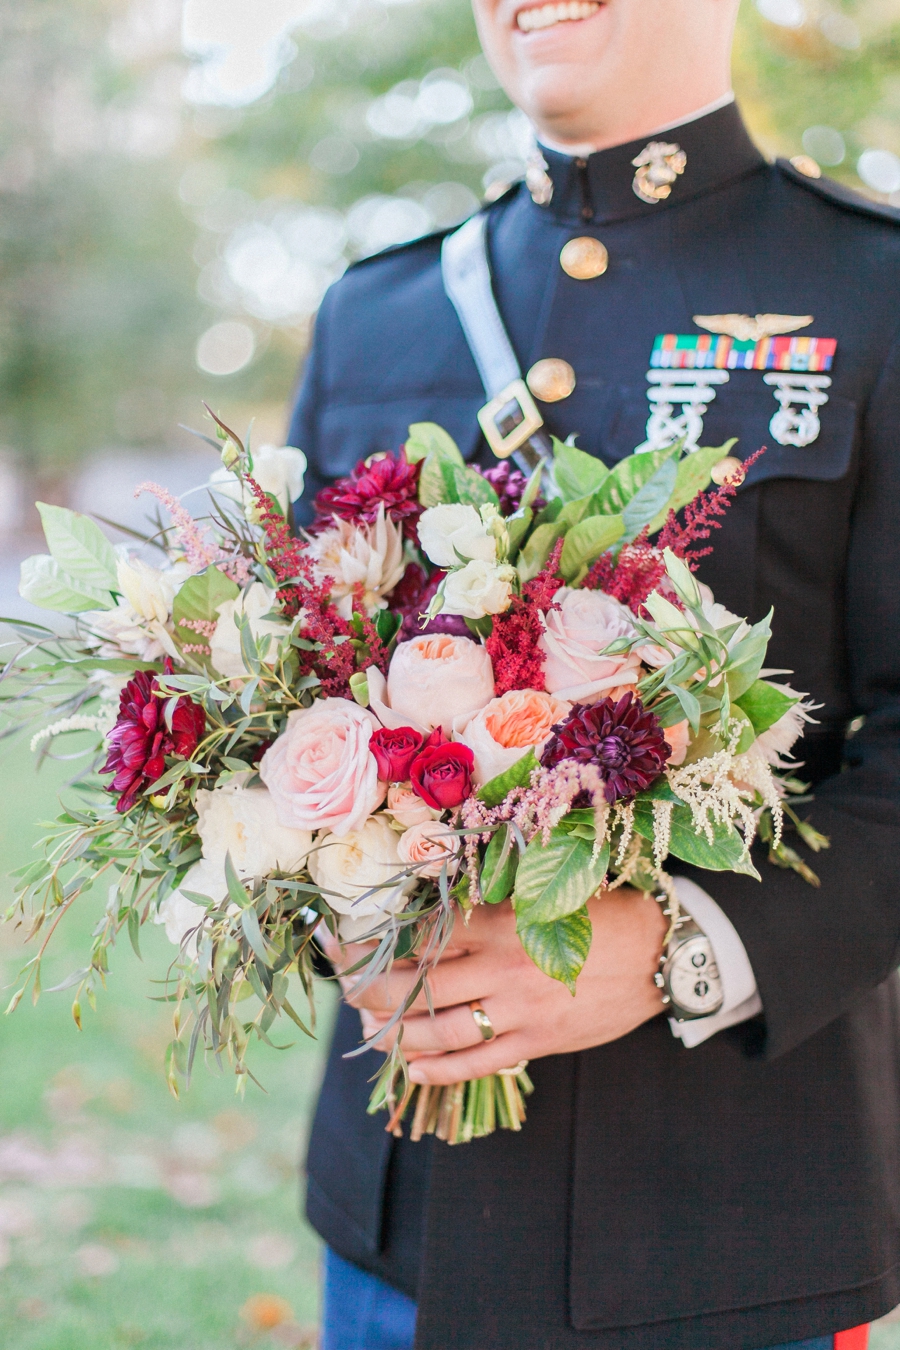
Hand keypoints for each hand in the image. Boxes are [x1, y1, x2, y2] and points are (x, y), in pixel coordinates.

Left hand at [323, 889, 667, 1085]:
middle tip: (347, 986)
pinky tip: (415, 1066)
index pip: (423, 932)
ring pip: (441, 1030)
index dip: (380, 938)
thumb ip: (492, 903)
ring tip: (372, 1028)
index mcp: (501, 921)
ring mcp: (520, 1010)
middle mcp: (503, 967)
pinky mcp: (539, 1042)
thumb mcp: (544, 892)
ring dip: (398, 1031)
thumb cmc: (601, 911)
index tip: (349, 940)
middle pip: (419, 984)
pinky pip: (479, 1062)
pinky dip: (440, 1069)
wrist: (661, 952)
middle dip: (372, 988)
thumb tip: (433, 907)